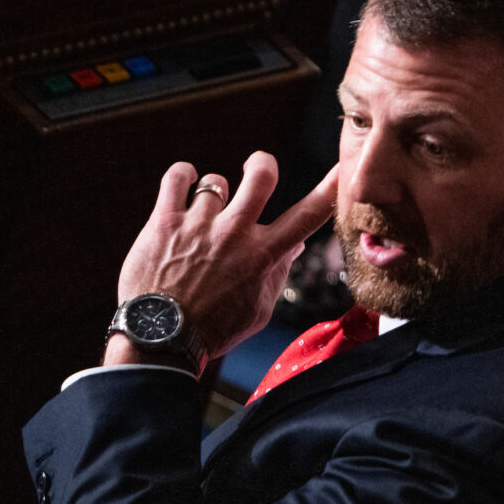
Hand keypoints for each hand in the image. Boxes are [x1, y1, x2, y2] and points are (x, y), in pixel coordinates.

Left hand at [115, 154, 337, 365]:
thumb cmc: (212, 329)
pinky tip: (186, 182)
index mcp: (263, 255)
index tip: (343, 168)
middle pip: (262, 175)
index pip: (308, 215)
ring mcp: (198, 225)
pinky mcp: (164, 222)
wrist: (159, 339)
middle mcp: (234, 233)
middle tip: (259, 167)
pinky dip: (183, 175)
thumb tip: (294, 245)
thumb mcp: (258, 309)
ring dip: (215, 192)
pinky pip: (176, 178)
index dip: (330, 188)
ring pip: (215, 180)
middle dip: (264, 164)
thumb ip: (277, 274)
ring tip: (206, 210)